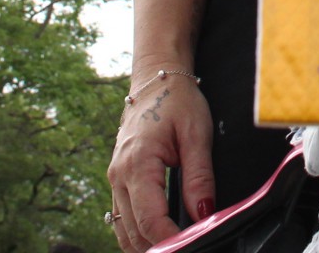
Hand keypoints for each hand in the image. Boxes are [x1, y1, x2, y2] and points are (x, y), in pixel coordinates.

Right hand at [107, 77, 215, 252]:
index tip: (194, 244)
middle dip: (162, 245)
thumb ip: (200, 177)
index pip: (150, 219)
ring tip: (177, 244)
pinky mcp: (118, 181)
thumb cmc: (177, 102)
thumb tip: (204, 214)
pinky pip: (122, 218)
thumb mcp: (197, 134)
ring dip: (148, 244)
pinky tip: (160, 236)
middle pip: (135, 231)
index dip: (172, 239)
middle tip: (190, 246)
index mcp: (138, 164)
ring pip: (125, 230)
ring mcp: (115, 179)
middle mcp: (119, 175)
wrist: (156, 82)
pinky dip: (138, 233)